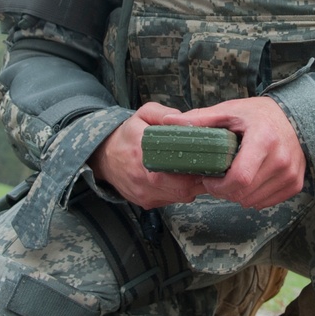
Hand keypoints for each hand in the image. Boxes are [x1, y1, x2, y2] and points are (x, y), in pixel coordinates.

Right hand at [89, 102, 205, 209]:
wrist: (104, 157)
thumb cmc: (127, 135)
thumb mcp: (142, 114)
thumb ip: (162, 113)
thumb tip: (183, 118)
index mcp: (142, 153)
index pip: (175, 165)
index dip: (195, 164)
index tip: (207, 158)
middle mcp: (142, 178)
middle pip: (182, 187)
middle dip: (200, 178)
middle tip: (210, 166)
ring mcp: (144, 193)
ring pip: (180, 196)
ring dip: (193, 186)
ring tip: (198, 170)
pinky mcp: (146, 202)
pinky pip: (172, 200)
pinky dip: (181, 191)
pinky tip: (181, 178)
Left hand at [161, 97, 305, 209]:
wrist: (294, 118)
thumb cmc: (257, 115)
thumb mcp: (229, 111)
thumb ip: (199, 119)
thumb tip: (168, 122)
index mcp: (264, 139)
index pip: (240, 178)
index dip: (219, 185)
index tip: (209, 178)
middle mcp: (281, 159)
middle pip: (244, 193)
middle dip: (224, 192)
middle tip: (216, 179)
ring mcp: (290, 173)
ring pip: (254, 201)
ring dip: (237, 195)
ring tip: (231, 178)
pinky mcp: (295, 184)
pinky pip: (266, 202)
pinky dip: (252, 196)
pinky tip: (248, 181)